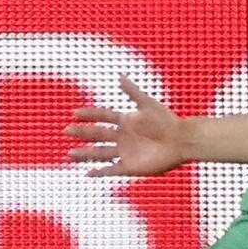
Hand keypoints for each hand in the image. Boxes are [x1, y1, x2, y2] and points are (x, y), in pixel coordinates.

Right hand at [64, 76, 186, 178]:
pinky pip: (111, 169)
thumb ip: (132, 92)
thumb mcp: (148, 104)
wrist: (181, 141)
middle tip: (65, 130)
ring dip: (85, 153)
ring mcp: (125, 151)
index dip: (89, 115)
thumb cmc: (167, 121)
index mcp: (126, 120)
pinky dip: (100, 171)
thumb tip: (119, 76)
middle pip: (97, 134)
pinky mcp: (130, 166)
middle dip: (82, 133)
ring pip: (100, 152)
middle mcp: (123, 136)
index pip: (103, 116)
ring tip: (69, 153)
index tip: (74, 113)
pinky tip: (88, 172)